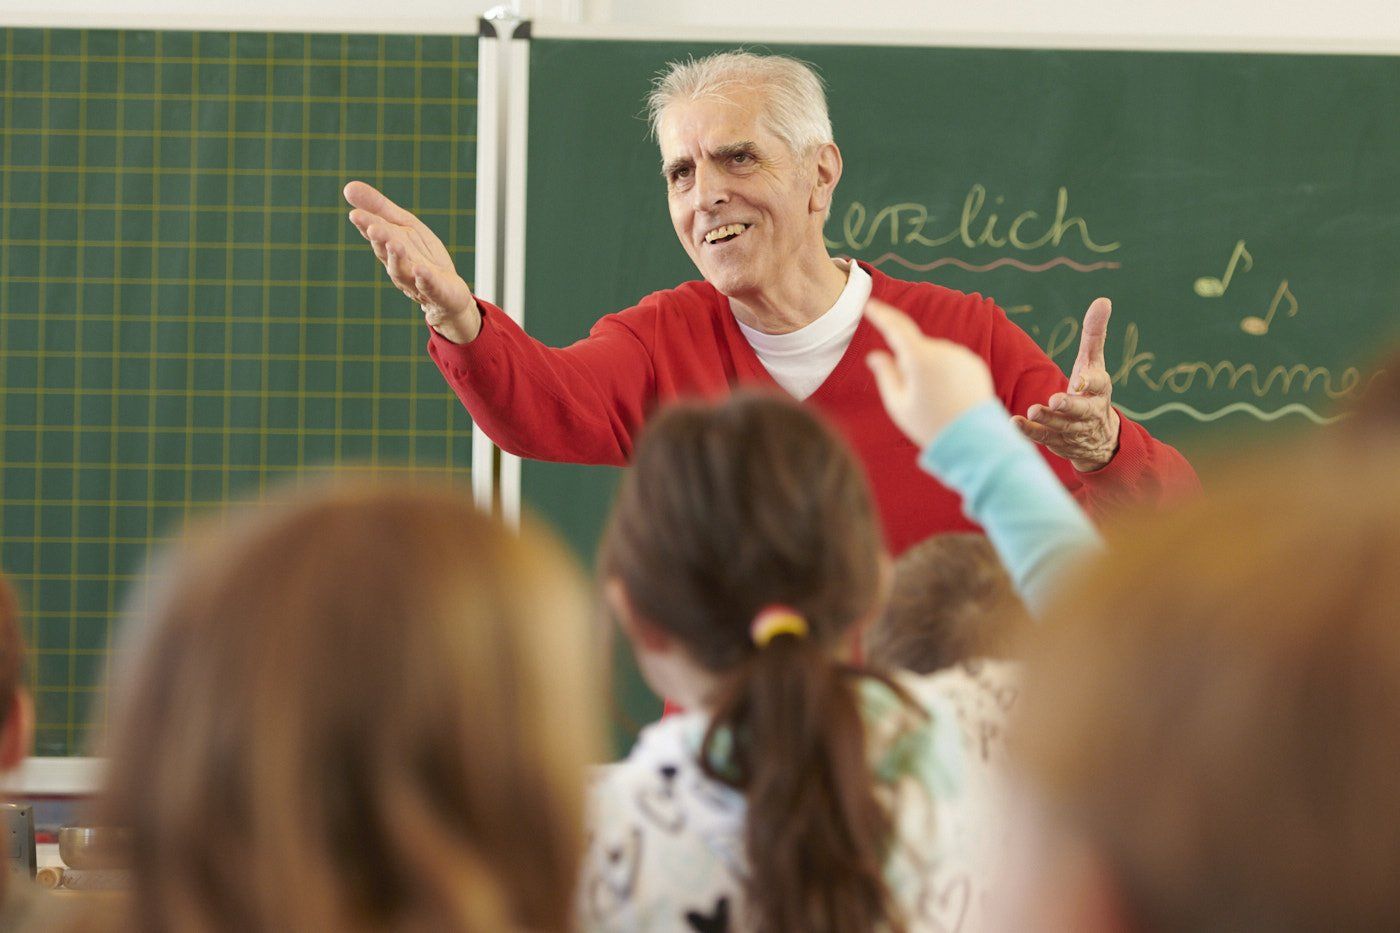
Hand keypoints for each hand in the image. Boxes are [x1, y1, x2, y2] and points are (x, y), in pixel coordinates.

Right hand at [344, 181, 480, 343]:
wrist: (448, 294)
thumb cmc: (423, 257)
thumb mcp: (405, 226)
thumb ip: (380, 208)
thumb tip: (347, 187)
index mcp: (390, 247)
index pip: (376, 234)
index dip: (366, 225)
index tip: (355, 214)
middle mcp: (398, 265)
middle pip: (386, 252)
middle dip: (380, 239)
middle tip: (373, 227)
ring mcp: (415, 281)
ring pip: (401, 270)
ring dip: (397, 257)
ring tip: (394, 244)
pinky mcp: (436, 292)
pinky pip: (428, 286)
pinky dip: (423, 278)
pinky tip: (419, 270)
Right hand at [864, 300, 994, 447]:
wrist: (973, 440)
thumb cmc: (930, 425)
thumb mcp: (898, 404)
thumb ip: (885, 374)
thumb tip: (876, 355)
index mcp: (920, 358)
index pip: (896, 328)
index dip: (881, 315)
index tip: (870, 304)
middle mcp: (943, 350)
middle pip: (915, 348)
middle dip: (908, 364)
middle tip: (914, 398)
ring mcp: (961, 355)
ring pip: (933, 355)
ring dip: (928, 370)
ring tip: (936, 402)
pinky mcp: (974, 364)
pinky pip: (950, 362)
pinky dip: (945, 374)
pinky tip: (950, 398)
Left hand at [1012, 297, 1120, 471]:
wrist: (1099, 437)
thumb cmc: (1092, 390)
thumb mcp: (1094, 362)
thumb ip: (1094, 334)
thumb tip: (1103, 300)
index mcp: (1100, 390)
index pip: (1099, 384)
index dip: (1091, 381)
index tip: (1081, 380)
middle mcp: (1089, 412)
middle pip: (1081, 410)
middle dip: (1069, 407)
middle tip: (1055, 401)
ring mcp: (1074, 430)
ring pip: (1061, 426)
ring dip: (1047, 420)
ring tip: (1033, 411)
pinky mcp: (1057, 441)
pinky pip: (1043, 438)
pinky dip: (1029, 432)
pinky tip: (1013, 422)